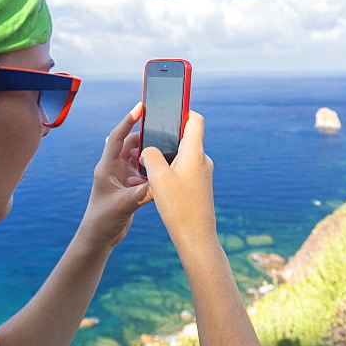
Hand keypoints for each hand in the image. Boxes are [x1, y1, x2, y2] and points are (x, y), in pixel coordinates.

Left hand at [77, 103, 149, 249]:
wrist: (98, 238)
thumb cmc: (102, 221)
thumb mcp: (123, 205)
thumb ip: (142, 193)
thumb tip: (162, 181)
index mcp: (106, 167)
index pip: (117, 138)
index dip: (128, 121)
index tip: (140, 107)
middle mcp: (113, 168)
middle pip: (131, 144)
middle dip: (145, 137)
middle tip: (163, 130)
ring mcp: (121, 177)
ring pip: (138, 158)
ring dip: (149, 154)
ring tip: (166, 150)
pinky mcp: (128, 187)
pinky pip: (142, 172)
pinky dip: (151, 170)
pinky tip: (161, 173)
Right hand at [140, 111, 216, 249]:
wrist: (196, 238)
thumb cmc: (179, 207)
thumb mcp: (158, 177)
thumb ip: (150, 155)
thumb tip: (148, 150)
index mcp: (195, 152)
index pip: (195, 119)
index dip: (182, 110)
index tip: (168, 107)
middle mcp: (202, 160)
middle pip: (184, 137)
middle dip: (165, 137)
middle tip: (145, 140)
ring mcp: (202, 174)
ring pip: (181, 156)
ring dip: (164, 157)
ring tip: (144, 165)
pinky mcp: (199, 187)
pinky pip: (182, 170)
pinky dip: (169, 171)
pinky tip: (154, 182)